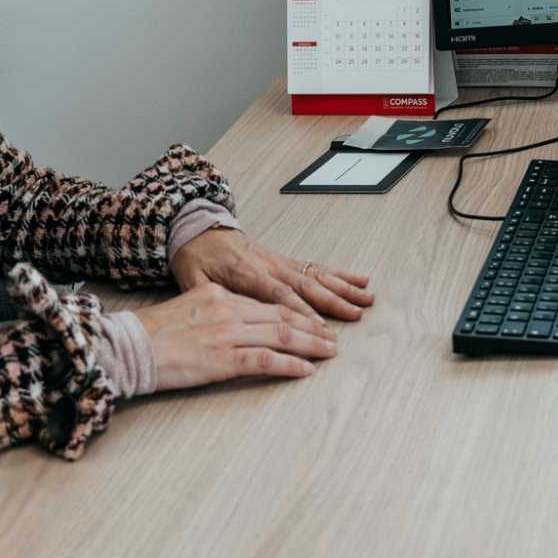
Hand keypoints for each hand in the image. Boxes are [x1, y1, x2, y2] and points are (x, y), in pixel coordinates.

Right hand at [134, 283, 337, 390]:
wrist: (128, 347)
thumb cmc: (151, 333)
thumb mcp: (186, 307)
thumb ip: (213, 308)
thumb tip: (232, 317)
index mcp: (219, 295)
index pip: (267, 303)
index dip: (295, 313)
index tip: (312, 321)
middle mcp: (228, 309)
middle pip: (281, 316)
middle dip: (311, 327)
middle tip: (331, 337)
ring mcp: (227, 334)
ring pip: (280, 335)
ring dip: (310, 344)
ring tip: (329, 351)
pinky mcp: (222, 360)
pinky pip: (265, 361)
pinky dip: (289, 365)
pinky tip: (305, 370)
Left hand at [169, 228, 374, 323]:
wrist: (199, 230)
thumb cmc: (195, 257)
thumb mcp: (191, 278)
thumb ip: (206, 295)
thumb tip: (220, 312)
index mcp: (246, 273)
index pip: (278, 295)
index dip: (301, 312)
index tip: (320, 327)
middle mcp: (270, 266)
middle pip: (306, 286)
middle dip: (333, 303)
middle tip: (355, 316)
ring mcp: (281, 262)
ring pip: (317, 276)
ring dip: (343, 289)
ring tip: (366, 300)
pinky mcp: (286, 261)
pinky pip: (316, 268)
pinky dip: (339, 274)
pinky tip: (358, 280)